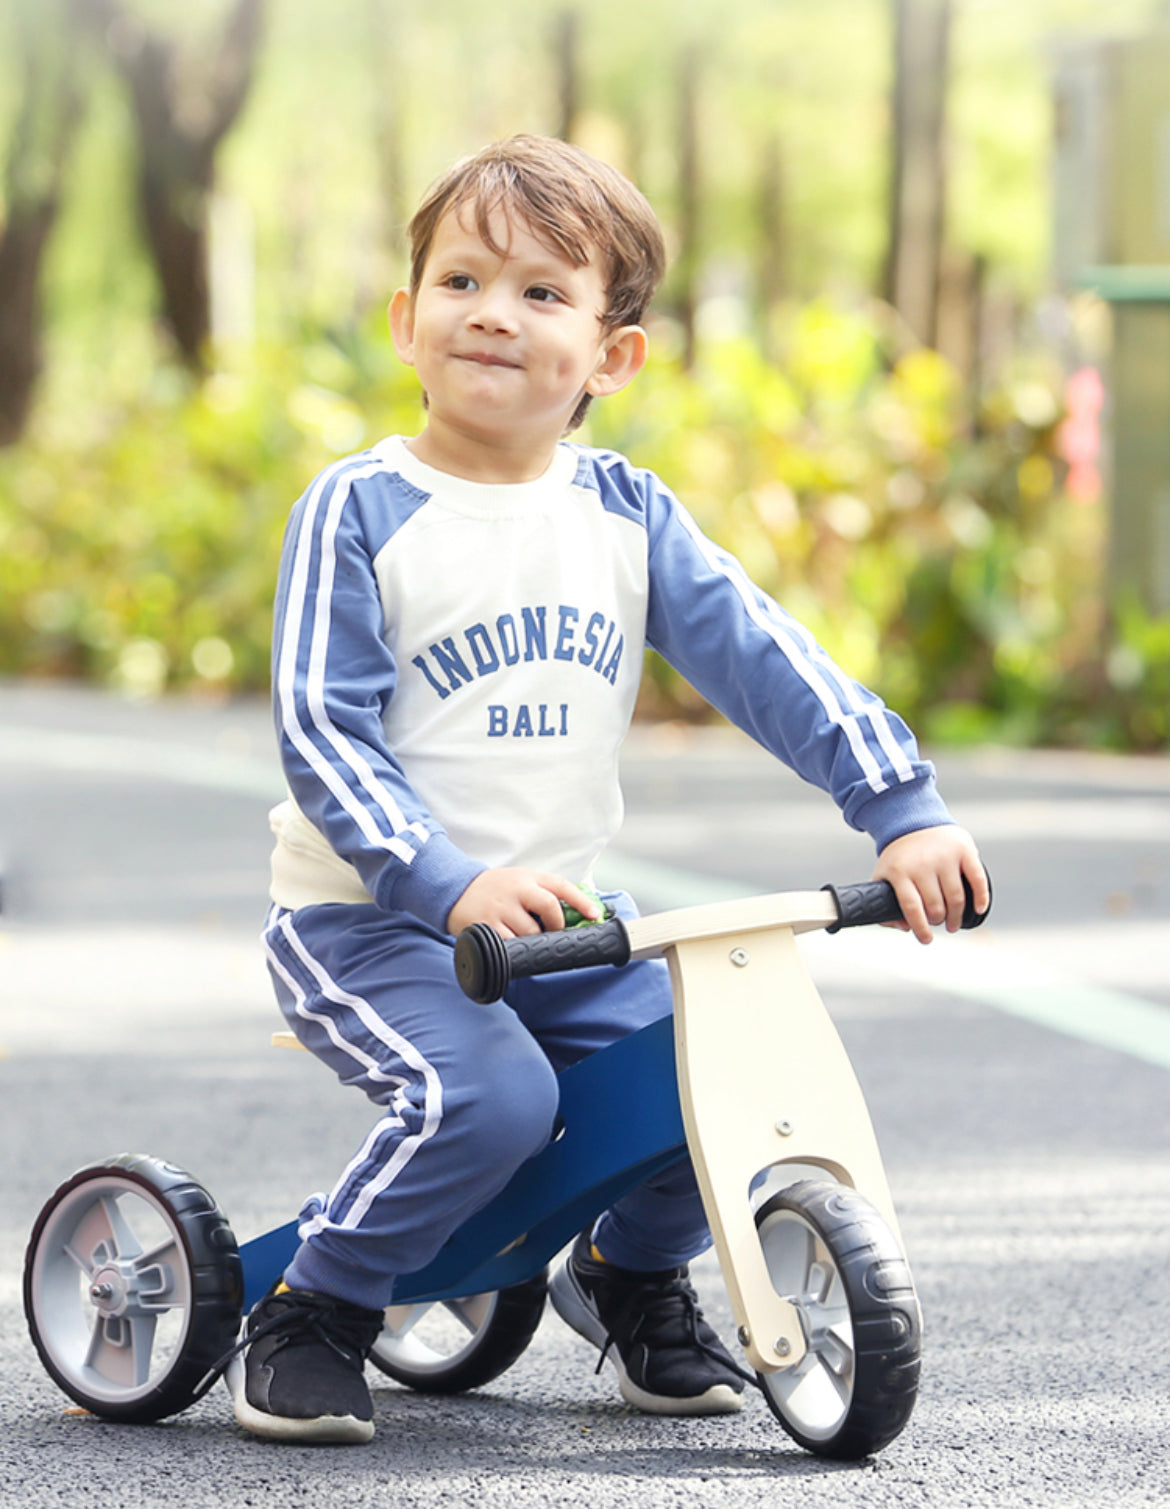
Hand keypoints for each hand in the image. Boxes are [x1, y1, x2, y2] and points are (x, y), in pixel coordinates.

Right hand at [447, 867, 602, 939]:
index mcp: (528, 877)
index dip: (581, 901)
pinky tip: (510, 943)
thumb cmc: (495, 889)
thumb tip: (575, 913)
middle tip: (552, 932)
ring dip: (534, 939)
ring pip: (531, 931)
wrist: (456, 890)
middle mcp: (516, 888)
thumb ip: (542, 892)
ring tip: (525, 936)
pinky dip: (515, 947)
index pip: (561, 885)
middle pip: (550, 907)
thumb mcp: (519, 880)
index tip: (595, 915)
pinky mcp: (486, 924)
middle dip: (557, 924)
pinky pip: (510, 943)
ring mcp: (500, 906)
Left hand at [872, 826, 987, 944]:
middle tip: (938, 923)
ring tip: (952, 922)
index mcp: (900, 871)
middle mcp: (922, 863)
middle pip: (936, 906)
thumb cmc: (901, 856)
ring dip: (956, 916)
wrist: (915, 821)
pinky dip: (981, 898)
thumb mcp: (884, 875)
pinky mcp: (964, 850)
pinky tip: (979, 909)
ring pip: (956, 898)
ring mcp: (944, 856)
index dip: (920, 927)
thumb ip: (885, 902)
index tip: (926, 939)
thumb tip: (904, 927)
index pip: (911, 907)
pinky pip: (977, 879)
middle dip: (938, 921)